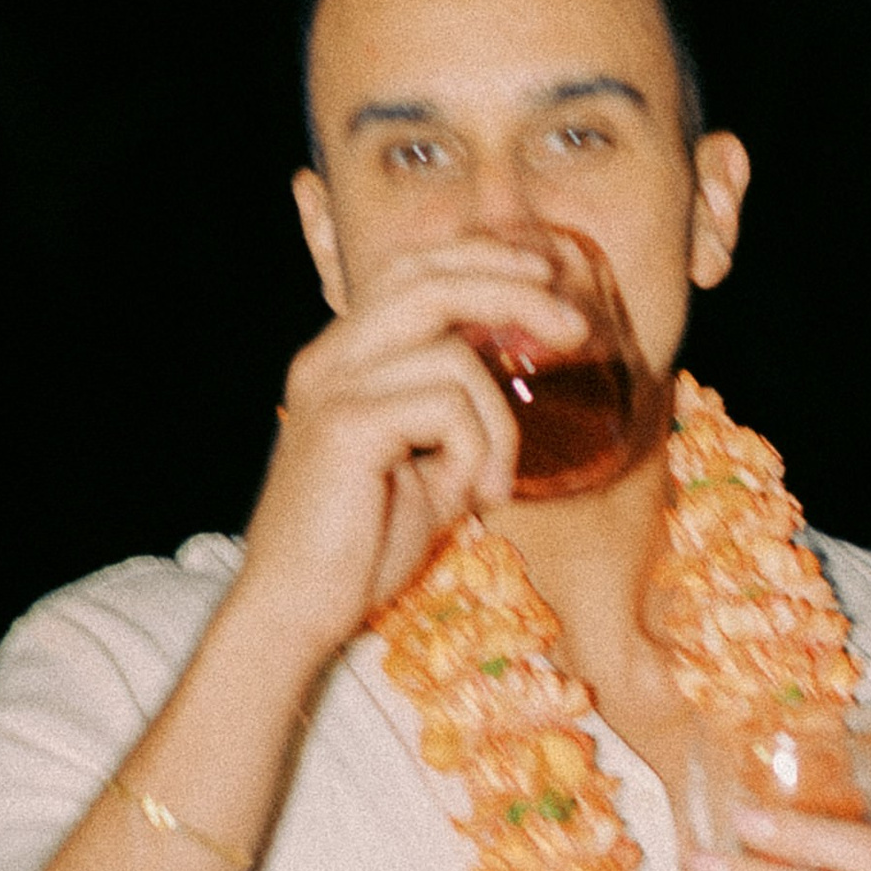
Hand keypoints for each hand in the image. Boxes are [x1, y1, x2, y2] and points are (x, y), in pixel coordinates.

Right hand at [234, 241, 594, 666]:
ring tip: (493, 485)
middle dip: (512, 292)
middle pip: (429, 279)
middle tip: (574, 326)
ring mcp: (333, 387)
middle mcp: (329, 359)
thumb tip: (515, 385)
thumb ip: (456, 418)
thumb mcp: (425, 468)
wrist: (296, 610)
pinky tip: (469, 498)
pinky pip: (447, 407)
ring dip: (499, 422)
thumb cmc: (361, 549)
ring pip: (452, 354)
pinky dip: (477, 452)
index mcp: (342, 359)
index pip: (410, 271)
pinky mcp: (346, 425)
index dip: (479, 260)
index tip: (543, 275)